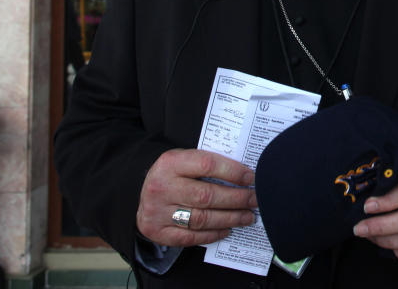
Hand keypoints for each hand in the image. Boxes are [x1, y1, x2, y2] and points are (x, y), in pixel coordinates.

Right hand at [136, 148, 257, 246]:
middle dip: (236, 199)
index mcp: (171, 162)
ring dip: (229, 219)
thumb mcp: (185, 160)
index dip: (233, 172)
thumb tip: (245, 175)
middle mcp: (161, 186)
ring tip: (247, 217)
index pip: (207, 165)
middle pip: (206, 195)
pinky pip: (190, 237)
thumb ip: (209, 164)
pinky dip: (212, 234)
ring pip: (201, 218)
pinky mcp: (157, 230)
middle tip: (255, 200)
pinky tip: (227, 230)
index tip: (252, 178)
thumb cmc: (174, 174)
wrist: (143, 191)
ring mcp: (157, 211)